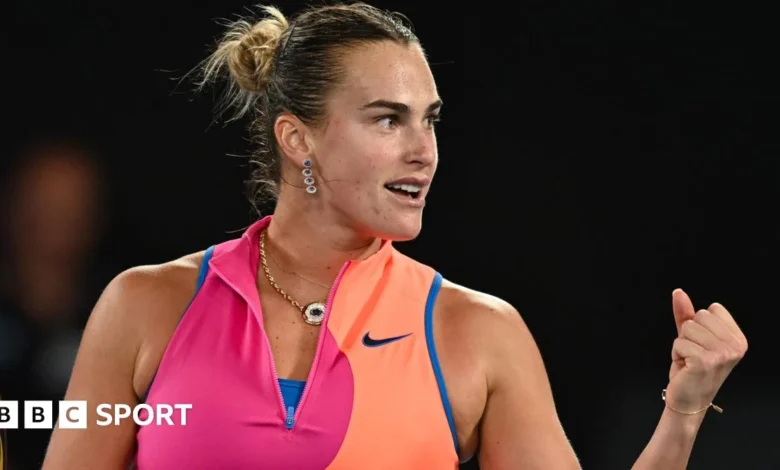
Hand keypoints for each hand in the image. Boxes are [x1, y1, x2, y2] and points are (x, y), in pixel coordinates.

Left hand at [665, 289, 747, 412]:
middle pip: (699, 317)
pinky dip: (676, 353)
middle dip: (689, 334)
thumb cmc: (691, 367)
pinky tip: (686, 367)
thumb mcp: (691, 337)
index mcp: (738, 339)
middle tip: (694, 354)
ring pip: (687, 328)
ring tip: (690, 360)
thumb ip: (686, 313)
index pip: (712, 309)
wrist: (688, 399)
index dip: (699, 324)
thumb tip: (678, 292)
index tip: (703, 344)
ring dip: (682, 344)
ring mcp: (722, 354)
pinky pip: (679, 342)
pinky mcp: (705, 361)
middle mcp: (735, 347)